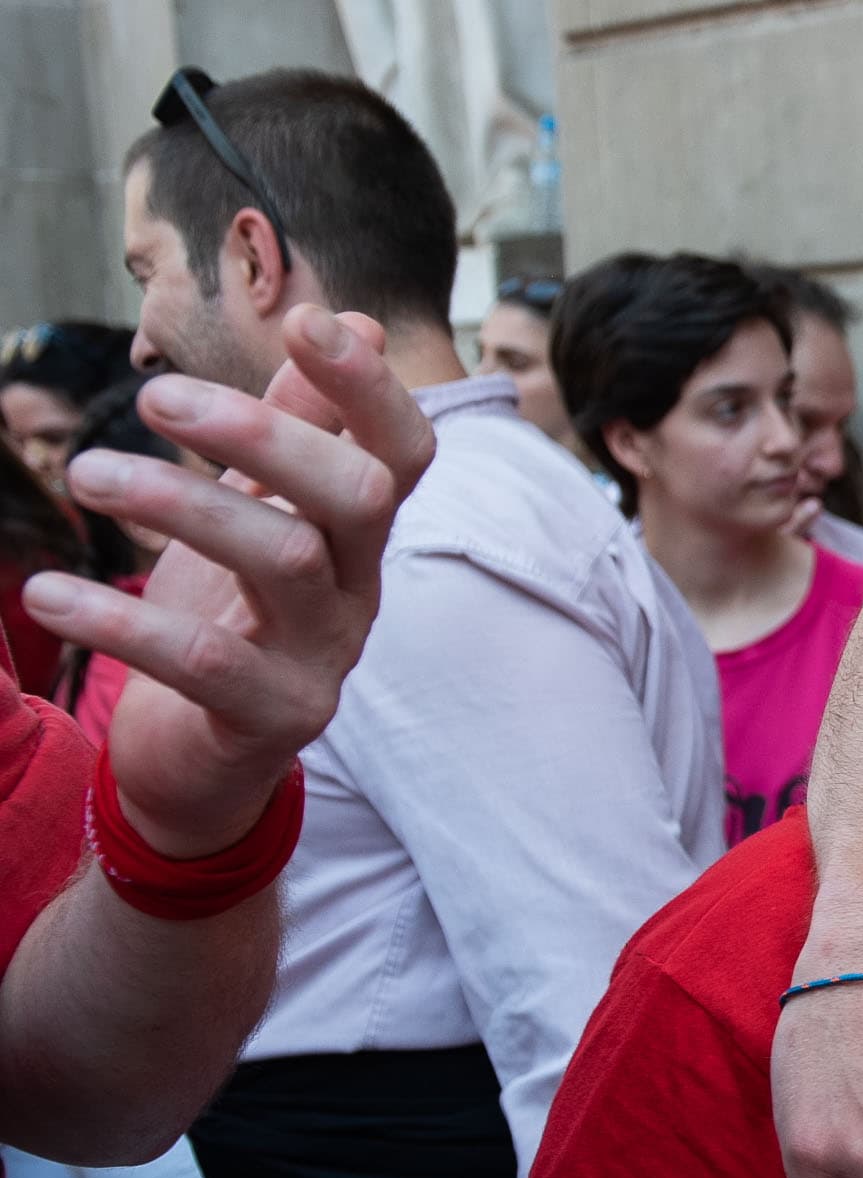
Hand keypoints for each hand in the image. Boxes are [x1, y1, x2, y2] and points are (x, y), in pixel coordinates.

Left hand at [21, 307, 432, 857]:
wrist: (206, 760)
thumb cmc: (233, 621)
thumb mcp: (263, 515)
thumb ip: (300, 429)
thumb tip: (354, 321)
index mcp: (358, 537)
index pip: (403, 451)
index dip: (369, 388)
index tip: (308, 321)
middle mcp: (358, 591)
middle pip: (356, 496)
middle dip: (263, 435)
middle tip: (154, 398)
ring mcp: (325, 659)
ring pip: (283, 560)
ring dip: (176, 504)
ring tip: (83, 474)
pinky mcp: (276, 720)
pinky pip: (206, 661)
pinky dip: (121, 620)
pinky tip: (48, 591)